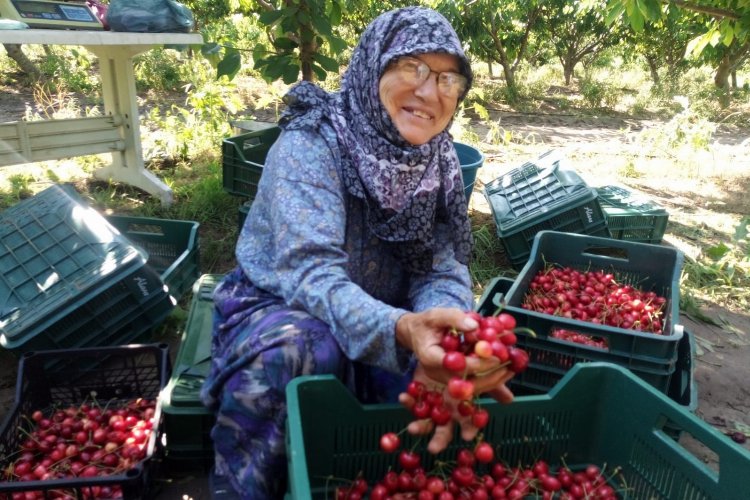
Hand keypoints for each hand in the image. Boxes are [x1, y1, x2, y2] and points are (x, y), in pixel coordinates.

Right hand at [395, 308, 509, 384]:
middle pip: (465, 383)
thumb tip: (475, 326)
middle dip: (490, 378)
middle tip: (509, 368)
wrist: (416, 333)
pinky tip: (505, 374)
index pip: (455, 365)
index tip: (496, 357)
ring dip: (492, 382)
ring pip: (471, 387)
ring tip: (511, 370)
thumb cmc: (426, 323)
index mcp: (430, 357)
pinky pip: (472, 383)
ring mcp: (444, 379)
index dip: (477, 363)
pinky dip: (489, 380)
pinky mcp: (453, 379)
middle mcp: (436, 373)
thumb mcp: (437, 314)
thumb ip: (454, 318)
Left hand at [398, 362, 514, 453]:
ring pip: (425, 422)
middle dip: (439, 441)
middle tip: (434, 449)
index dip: (469, 430)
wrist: (444, 350)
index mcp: (464, 409)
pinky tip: (403, 397)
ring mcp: (432, 406)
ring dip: (419, 426)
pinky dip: (408, 401)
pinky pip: (412, 402)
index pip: (468, 423)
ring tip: (413, 428)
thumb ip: (494, 386)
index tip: (466, 436)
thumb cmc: (466, 368)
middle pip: (444, 431)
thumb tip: (510, 399)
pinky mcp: (419, 396)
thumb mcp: (480, 374)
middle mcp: (448, 411)